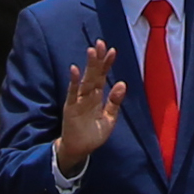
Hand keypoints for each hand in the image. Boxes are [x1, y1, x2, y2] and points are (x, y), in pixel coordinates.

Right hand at [55, 40, 126, 170]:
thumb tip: (122, 83)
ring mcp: (78, 100)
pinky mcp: (70, 108)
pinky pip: (72, 93)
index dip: (107, 64)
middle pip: (93, 74)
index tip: (112, 50)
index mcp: (97, 97)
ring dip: (88, 66)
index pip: (102, 76)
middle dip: (97, 59)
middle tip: (100, 43)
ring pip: (85, 80)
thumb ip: (114, 102)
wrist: (79, 151)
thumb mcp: (109, 119)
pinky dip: (73, 82)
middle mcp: (87, 95)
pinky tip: (74, 69)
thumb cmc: (93, 134)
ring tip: (91, 51)